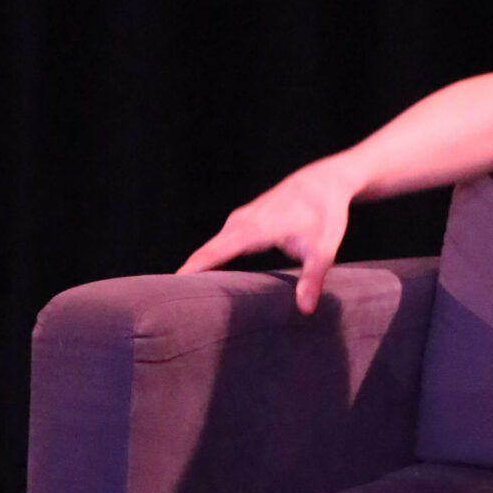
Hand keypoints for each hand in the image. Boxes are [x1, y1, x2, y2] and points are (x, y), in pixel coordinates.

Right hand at [178, 157, 355, 315]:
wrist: (324, 182)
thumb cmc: (325, 214)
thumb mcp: (323, 249)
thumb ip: (312, 279)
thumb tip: (305, 309)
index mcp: (253, 230)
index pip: (213, 254)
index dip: (191, 272)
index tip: (168, 290)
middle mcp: (239, 223)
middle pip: (205, 253)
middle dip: (187, 277)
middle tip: (167, 306)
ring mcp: (239, 221)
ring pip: (211, 249)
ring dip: (197, 269)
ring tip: (180, 299)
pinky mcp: (243, 222)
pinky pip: (220, 244)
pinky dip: (210, 260)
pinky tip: (205, 280)